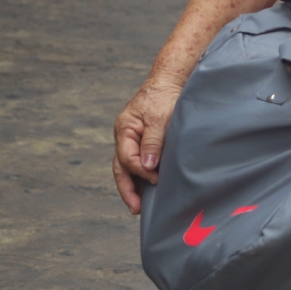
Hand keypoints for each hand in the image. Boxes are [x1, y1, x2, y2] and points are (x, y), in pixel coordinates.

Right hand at [112, 78, 182, 214]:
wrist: (169, 80)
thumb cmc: (164, 96)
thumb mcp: (159, 119)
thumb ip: (153, 143)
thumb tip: (147, 168)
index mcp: (124, 129)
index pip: (127, 158)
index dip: (141, 172)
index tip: (156, 180)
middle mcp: (125, 136)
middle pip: (121, 167)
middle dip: (127, 189)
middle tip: (135, 209)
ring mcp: (132, 138)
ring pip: (127, 166)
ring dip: (132, 185)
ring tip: (137, 206)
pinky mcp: (142, 139)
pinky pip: (137, 160)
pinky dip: (140, 175)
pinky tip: (146, 186)